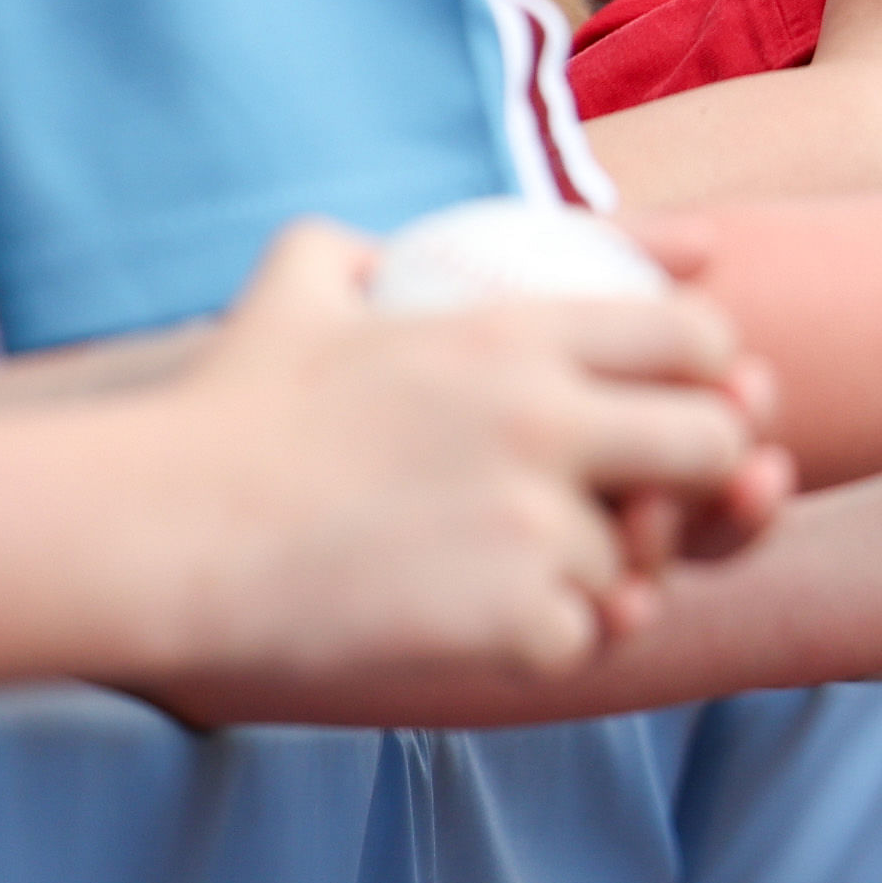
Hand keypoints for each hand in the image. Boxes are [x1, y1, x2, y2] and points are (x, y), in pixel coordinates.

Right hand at [129, 219, 787, 689]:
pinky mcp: (511, 620)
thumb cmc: (223, 409)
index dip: (713, 372)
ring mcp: (534, 525)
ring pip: (643, 560)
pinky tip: (482, 624)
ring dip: (598, 572)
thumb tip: (388, 242)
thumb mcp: (299, 277)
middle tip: (648, 502)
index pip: (699, 336)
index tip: (685, 400)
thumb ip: (371, 243)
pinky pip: (584, 640)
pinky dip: (547, 641)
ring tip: (514, 567)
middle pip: (718, 443)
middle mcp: (545, 419)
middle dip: (706, 477)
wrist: (163, 530)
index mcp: (515, 333)